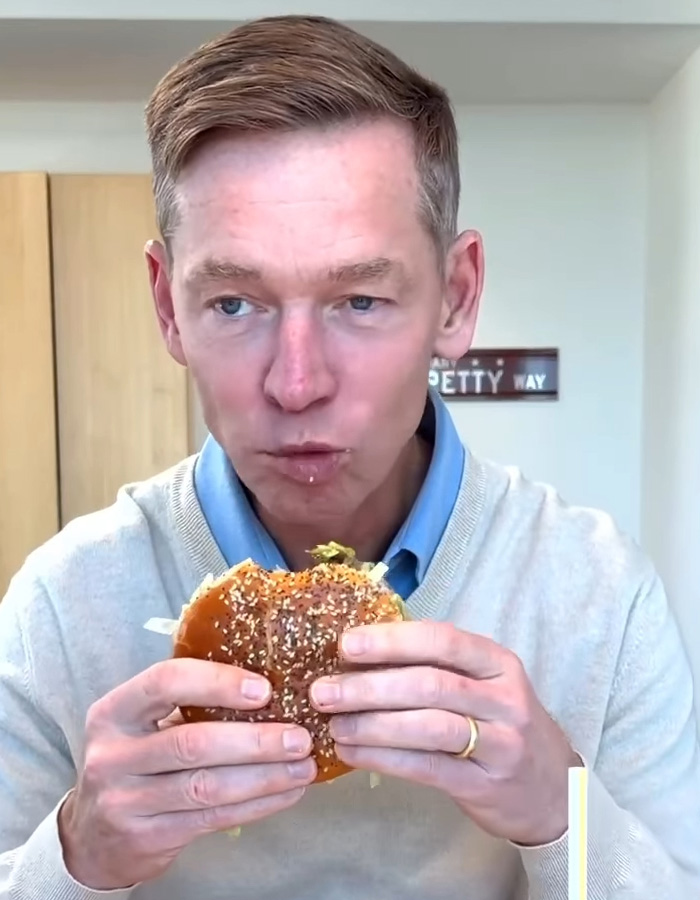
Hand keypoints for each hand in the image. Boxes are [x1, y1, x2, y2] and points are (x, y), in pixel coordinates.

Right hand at [59, 659, 315, 889]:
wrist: (95, 837)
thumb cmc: (136, 761)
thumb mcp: (143, 724)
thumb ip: (187, 703)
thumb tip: (270, 683)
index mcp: (114, 711)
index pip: (164, 683)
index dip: (216, 682)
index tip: (264, 688)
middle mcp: (113, 755)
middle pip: (193, 742)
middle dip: (254, 739)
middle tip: (299, 736)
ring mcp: (126, 801)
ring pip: (207, 786)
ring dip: (265, 776)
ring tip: (303, 765)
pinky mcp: (147, 837)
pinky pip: (213, 818)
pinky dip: (257, 804)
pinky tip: (286, 792)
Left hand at [310, 621, 579, 845]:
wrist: (554, 789)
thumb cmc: (501, 724)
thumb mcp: (484, 685)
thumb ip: (437, 666)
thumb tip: (359, 654)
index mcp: (497, 662)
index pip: (441, 640)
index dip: (391, 641)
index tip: (346, 645)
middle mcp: (504, 698)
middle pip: (429, 684)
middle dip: (370, 687)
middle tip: (323, 691)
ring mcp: (500, 743)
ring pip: (428, 727)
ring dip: (373, 725)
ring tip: (334, 725)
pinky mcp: (486, 785)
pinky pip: (428, 768)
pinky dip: (385, 759)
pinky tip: (354, 754)